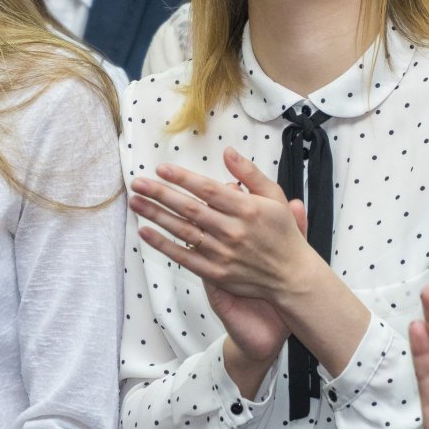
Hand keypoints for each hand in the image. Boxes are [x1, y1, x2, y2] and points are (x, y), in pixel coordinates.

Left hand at [129, 147, 312, 361]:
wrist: (292, 277)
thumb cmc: (283, 233)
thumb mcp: (274, 197)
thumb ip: (250, 174)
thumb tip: (228, 151)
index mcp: (247, 209)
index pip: (207, 190)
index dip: (183, 178)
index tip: (161, 169)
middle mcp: (233, 231)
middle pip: (189, 209)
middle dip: (160, 194)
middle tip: (137, 182)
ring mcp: (223, 254)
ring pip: (183, 231)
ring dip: (156, 216)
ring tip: (135, 202)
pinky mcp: (216, 273)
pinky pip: (184, 257)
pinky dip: (163, 245)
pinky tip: (145, 232)